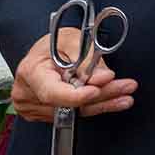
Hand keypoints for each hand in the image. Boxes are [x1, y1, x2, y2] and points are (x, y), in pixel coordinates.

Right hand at [8, 27, 134, 122]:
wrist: (43, 52)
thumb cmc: (52, 44)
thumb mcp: (70, 39)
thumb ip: (85, 58)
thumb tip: (101, 77)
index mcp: (30, 72)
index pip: (52, 92)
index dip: (76, 95)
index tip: (97, 89)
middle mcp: (29, 94)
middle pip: (69, 103)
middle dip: (102, 94)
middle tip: (125, 87)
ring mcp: (36, 108)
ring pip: (76, 111)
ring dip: (104, 102)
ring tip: (125, 93)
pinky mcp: (47, 115)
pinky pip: (76, 113)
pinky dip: (97, 106)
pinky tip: (115, 101)